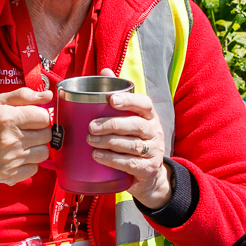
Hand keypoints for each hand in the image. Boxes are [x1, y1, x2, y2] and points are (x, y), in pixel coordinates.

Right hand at [0, 87, 52, 196]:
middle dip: (39, 132)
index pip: (44, 117)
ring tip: (22, 145)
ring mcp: (10, 159)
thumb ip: (24, 95)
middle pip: (47, 135)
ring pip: (44, 152)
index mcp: (7, 118)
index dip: (39, 118)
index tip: (31, 119)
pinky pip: (35, 169)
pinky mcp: (9, 174)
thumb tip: (48, 95)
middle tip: (26, 132)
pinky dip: (29, 164)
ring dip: (36, 148)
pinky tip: (17, 158)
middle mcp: (9, 139)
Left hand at [89, 85, 172, 209]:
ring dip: (109, 142)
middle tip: (92, 126)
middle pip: (137, 125)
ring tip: (90, 140)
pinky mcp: (148, 169)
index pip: (145, 104)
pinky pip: (131, 164)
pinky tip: (97, 156)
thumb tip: (104, 70)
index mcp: (150, 117)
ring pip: (133, 145)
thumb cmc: (134, 141)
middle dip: (112, 124)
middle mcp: (155, 132)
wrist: (150, 175)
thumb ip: (117, 96)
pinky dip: (112, 159)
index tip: (111, 99)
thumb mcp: (130, 119)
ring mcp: (154, 152)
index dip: (129, 100)